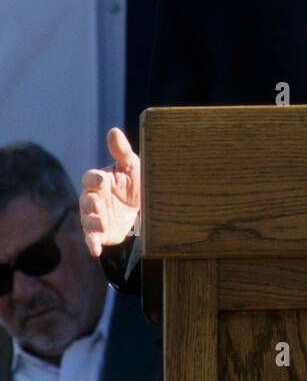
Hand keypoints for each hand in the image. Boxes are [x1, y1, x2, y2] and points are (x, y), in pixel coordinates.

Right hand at [79, 127, 140, 256]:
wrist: (147, 212)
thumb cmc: (137, 184)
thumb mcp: (133, 167)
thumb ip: (122, 152)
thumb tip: (113, 130)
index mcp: (100, 181)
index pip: (90, 178)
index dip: (94, 179)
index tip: (102, 181)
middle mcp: (94, 199)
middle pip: (85, 200)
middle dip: (90, 203)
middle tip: (99, 204)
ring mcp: (96, 217)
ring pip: (86, 220)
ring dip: (92, 222)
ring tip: (102, 224)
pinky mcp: (100, 234)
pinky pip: (91, 239)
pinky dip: (92, 244)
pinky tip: (96, 250)